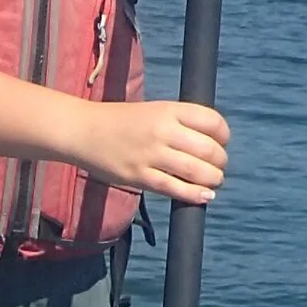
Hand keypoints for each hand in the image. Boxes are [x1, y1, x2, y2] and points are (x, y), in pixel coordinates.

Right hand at [83, 97, 229, 203]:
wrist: (83, 131)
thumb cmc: (121, 122)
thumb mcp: (153, 111)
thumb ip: (180, 123)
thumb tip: (211, 144)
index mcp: (168, 110)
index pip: (212, 122)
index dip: (223, 135)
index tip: (221, 143)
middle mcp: (162, 130)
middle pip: (209, 149)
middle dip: (220, 161)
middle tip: (217, 166)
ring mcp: (151, 155)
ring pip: (197, 171)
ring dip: (213, 179)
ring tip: (213, 181)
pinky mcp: (140, 177)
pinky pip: (175, 189)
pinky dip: (195, 195)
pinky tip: (204, 196)